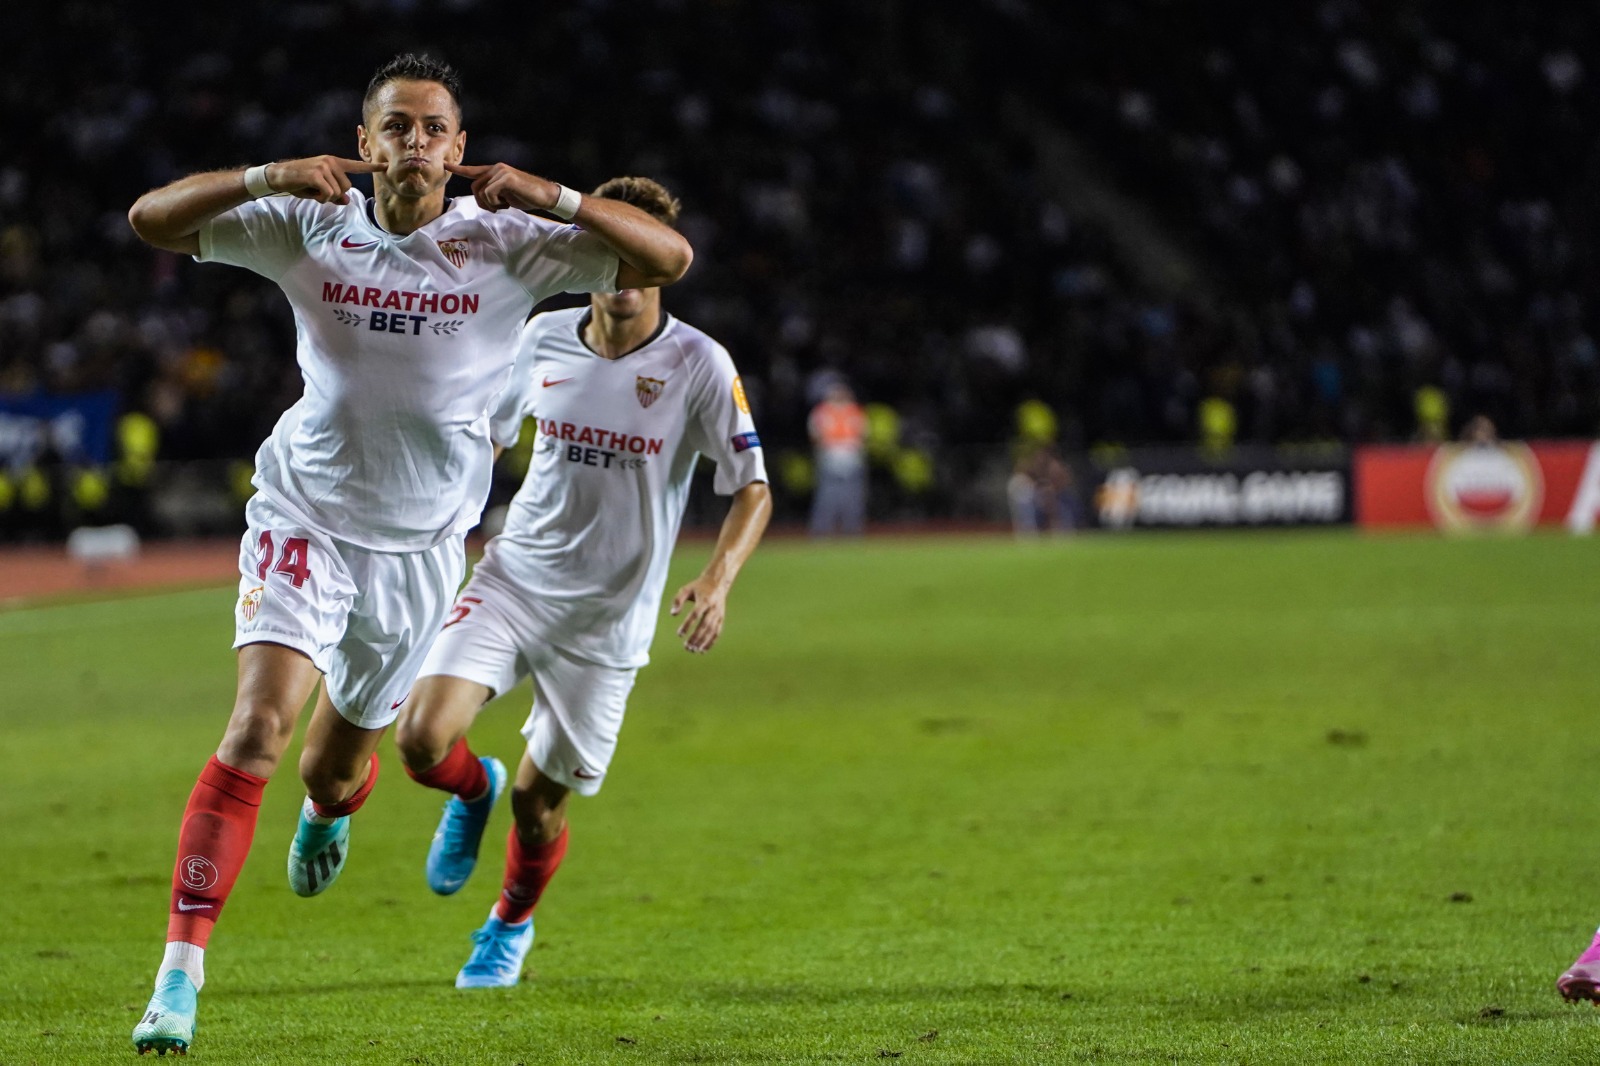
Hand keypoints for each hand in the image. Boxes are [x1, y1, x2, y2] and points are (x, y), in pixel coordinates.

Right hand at [265, 156, 383, 203]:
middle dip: (334, 194)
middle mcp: (331, 162)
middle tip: (318, 189)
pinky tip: (311, 191)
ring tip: (312, 189)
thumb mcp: (320, 188)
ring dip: (325, 196)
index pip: (356, 165)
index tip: (386, 166)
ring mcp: (324, 167)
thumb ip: (335, 193)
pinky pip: (328, 194)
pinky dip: (320, 198)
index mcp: (334, 162)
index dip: (372, 168)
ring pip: (338, 192)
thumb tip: (346, 200)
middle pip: (347, 187)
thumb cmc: (300, 181)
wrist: (280, 175)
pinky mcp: (317, 174)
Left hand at [446, 162, 557, 212]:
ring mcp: (501, 171)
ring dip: (490, 204)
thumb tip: (483, 199)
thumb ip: (492, 192)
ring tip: (504, 205)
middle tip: (496, 208)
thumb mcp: (505, 195)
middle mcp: (496, 168)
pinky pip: (489, 193)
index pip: (473, 170)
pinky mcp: (506, 178)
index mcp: (495, 171)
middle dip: (482, 202)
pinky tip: (506, 204)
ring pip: (481, 191)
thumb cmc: (527, 196)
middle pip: (474, 186)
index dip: (458, 169)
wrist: (545, 195)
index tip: (445, 165)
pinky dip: (496, 203)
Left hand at [670, 576, 730, 653]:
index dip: (688, 625)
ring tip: (693, 650)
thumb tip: (673, 614)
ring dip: (703, 642)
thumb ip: (678, 600)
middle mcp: (713, 608)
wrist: (717, 582)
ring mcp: (718, 614)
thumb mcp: (686, 589)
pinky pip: (717, 632)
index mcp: (705, 600)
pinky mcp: (721, 619)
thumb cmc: (699, 586)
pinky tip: (703, 650)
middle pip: (705, 625)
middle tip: (686, 646)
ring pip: (711, 631)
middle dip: (696, 637)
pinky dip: (711, 642)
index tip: (679, 634)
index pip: (696, 614)